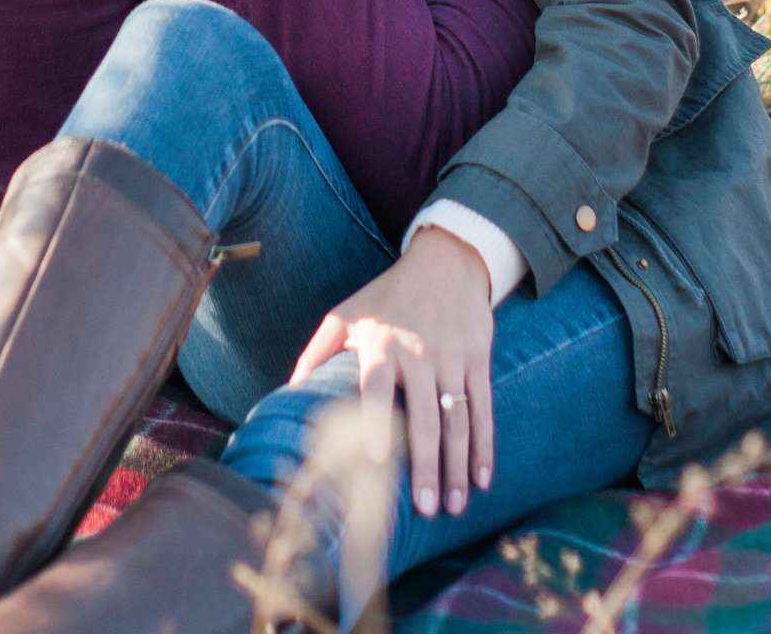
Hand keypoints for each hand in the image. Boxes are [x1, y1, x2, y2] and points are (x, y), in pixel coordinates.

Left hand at [290, 226, 493, 518]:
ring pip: (456, 419)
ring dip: (457, 466)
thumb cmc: (388, 294)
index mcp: (380, 343)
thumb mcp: (346, 313)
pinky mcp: (477, 358)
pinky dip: (484, 445)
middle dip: (426, 466)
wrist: (446, 260)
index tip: (377, 458)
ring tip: (455, 507)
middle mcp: (417, 352)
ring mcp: (451, 356)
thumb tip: (287, 392)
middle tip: (426, 510)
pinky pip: (482, 407)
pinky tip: (482, 478)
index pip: (377, 386)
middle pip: (423, 416)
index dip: (376, 420)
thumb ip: (317, 352)